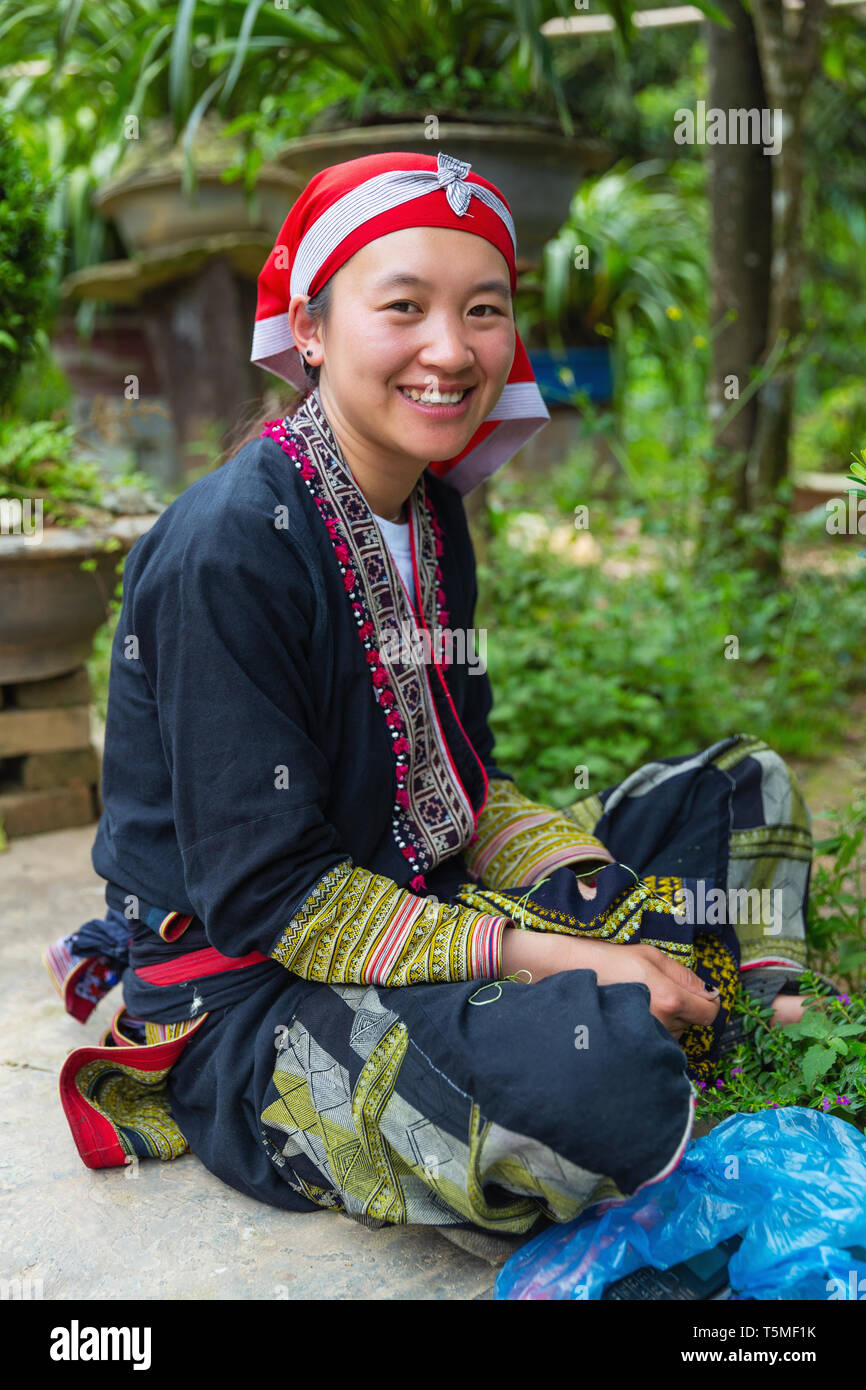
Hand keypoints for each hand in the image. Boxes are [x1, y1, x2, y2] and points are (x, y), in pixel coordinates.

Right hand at [500, 930, 720, 1039]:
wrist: (567, 975)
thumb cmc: (608, 959)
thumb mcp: (650, 955)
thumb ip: (684, 975)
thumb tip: (710, 992)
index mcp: (670, 999)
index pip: (710, 1012)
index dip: (709, 1001)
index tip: (700, 995)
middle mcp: (662, 1024)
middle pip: (693, 1022)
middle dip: (684, 1007)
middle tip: (658, 990)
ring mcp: (646, 1038)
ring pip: (675, 1033)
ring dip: (669, 1020)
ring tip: (641, 1001)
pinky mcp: (633, 1047)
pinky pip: (656, 1041)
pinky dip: (652, 1030)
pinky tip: (634, 1016)